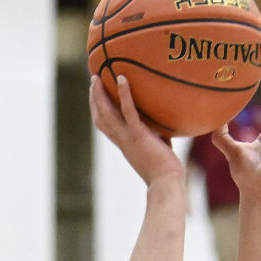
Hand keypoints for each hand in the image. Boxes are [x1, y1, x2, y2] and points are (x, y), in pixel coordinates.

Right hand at [90, 74, 183, 191]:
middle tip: (93, 81)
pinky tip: (122, 78)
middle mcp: (122, 140)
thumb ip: (157, 136)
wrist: (166, 184)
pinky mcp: (138, 134)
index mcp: (124, 145)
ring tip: (96, 77)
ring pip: (106, 112)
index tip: (97, 98)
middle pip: (100, 118)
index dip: (98, 112)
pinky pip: (128, 111)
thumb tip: (167, 125)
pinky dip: (124, 94)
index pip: (105, 127)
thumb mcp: (158, 149)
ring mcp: (128, 137)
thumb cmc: (166, 171)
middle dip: (94, 99)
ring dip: (99, 94)